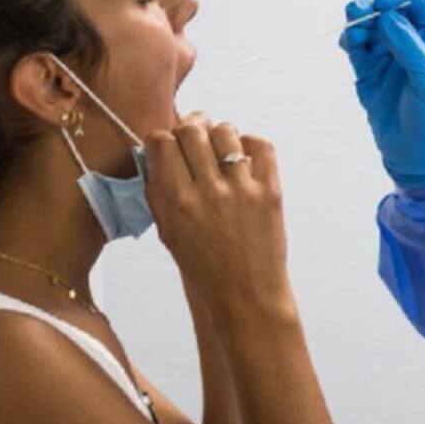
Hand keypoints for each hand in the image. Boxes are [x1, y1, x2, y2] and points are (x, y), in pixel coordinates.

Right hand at [144, 116, 289, 317]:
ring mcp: (242, 190)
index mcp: (178, 203)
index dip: (162, 138)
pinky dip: (250, 143)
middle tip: (192, 136)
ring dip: (219, 133)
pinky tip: (243, 155)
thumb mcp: (168, 232)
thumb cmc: (203, 267)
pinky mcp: (270, 192)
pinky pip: (262, 147)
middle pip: (193, 131)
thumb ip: (159, 192)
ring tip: (218, 146)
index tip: (166, 143)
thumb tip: (154, 154)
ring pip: (226, 132)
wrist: (245, 295)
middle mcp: (209, 192)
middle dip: (189, 129)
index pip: (163, 143)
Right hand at [339, 0, 424, 187]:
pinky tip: (350, 45)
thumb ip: (410, 49)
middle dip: (372, 6)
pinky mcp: (367, 69)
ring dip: (358, 22)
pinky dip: (349, 40)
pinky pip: (355, 46)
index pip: (419, 0)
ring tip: (355, 36)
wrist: (418, 154)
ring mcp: (387, 53)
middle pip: (388, 8)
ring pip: (368, 24)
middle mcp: (410, 40)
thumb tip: (388, 16)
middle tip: (361, 14)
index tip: (383, 2)